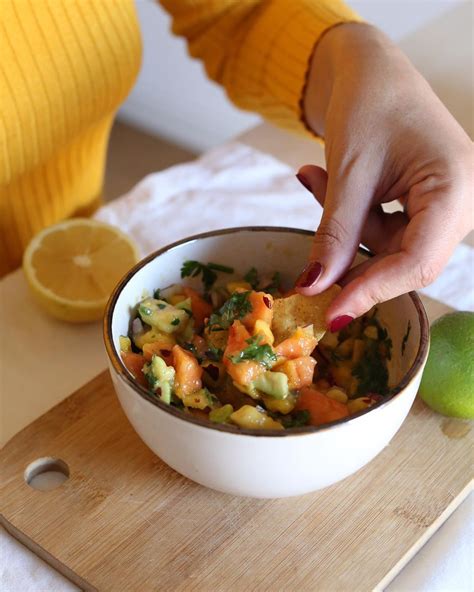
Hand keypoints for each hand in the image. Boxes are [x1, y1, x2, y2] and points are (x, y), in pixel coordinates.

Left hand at [295, 23, 472, 331]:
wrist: (371, 68)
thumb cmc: (368, 103)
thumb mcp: (348, 172)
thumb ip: (335, 235)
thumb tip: (315, 290)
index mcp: (455, 186)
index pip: (417, 260)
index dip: (373, 292)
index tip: (331, 315)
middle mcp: (460, 201)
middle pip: (407, 261)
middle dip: (354, 261)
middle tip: (310, 268)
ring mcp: (444, 204)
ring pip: (391, 248)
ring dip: (346, 229)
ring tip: (313, 177)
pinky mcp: (424, 204)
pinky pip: (385, 231)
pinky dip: (351, 218)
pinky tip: (321, 179)